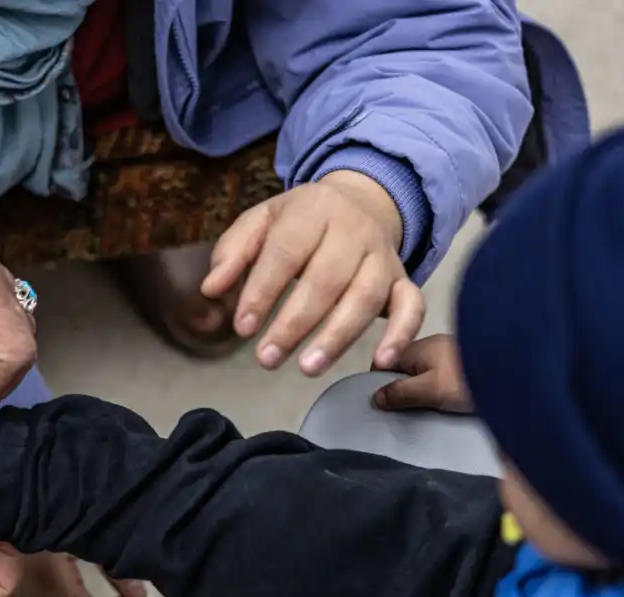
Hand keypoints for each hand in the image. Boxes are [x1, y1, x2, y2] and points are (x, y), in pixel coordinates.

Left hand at [202, 170, 425, 377]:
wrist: (360, 201)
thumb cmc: (301, 221)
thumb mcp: (262, 222)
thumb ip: (233, 252)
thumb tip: (211, 288)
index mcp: (313, 210)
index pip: (285, 252)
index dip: (262, 291)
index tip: (242, 327)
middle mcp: (353, 231)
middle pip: (326, 279)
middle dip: (294, 323)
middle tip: (267, 358)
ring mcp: (382, 256)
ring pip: (366, 297)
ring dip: (338, 336)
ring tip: (308, 368)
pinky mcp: (403, 279)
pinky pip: (412, 306)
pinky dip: (402, 334)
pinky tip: (382, 362)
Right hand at [371, 334, 471, 412]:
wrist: (519, 372)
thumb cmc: (467, 379)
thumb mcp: (430, 390)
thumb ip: (401, 393)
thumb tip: (375, 398)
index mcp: (417, 347)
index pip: (384, 363)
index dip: (376, 384)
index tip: (376, 407)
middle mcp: (432, 346)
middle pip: (404, 369)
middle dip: (399, 389)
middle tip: (397, 415)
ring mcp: (450, 354)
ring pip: (423, 374)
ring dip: (420, 391)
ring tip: (420, 412)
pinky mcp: (467, 364)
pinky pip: (441, 377)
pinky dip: (438, 390)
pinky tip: (442, 403)